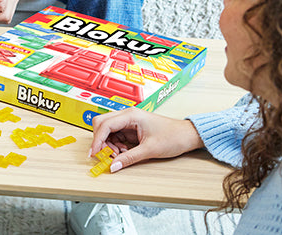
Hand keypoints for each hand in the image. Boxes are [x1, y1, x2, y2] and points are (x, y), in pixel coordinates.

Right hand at [89, 108, 204, 172]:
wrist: (187, 135)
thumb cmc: (173, 136)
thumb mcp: (149, 150)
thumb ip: (129, 158)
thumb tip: (113, 166)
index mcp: (131, 115)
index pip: (105, 124)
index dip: (97, 140)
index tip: (94, 154)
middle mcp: (127, 115)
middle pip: (101, 123)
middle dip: (100, 140)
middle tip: (105, 155)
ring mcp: (128, 121)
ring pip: (107, 130)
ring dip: (108, 144)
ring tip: (118, 155)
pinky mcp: (130, 128)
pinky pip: (115, 135)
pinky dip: (115, 145)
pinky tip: (123, 152)